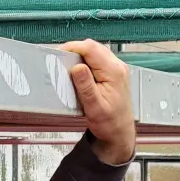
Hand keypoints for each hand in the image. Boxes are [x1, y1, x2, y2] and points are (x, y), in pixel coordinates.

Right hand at [60, 38, 135, 165]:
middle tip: (60, 60)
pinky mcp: (113, 72)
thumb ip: (86, 86)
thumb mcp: (94, 107)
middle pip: (92, 46)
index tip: (59, 54)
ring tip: (67, 66)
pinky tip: (78, 72)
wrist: (120, 133)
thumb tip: (77, 67)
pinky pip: (97, 59)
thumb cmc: (109, 124)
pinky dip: (85, 61)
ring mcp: (117, 68)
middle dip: (74, 50)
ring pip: (95, 51)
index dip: (72, 47)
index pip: (90, 49)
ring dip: (80, 55)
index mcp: (114, 72)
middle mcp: (117, 66)